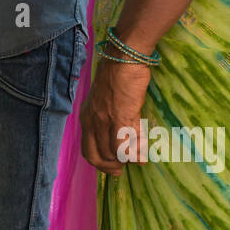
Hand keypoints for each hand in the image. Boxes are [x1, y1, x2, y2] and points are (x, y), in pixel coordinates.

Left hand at [80, 57, 150, 175]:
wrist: (124, 59)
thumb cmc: (120, 76)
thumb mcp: (108, 100)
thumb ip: (112, 118)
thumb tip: (123, 134)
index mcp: (87, 117)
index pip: (88, 149)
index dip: (100, 163)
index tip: (113, 168)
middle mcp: (91, 122)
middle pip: (96, 155)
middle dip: (110, 167)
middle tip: (122, 171)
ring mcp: (104, 121)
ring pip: (110, 152)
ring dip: (124, 160)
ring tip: (137, 160)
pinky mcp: (118, 118)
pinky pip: (122, 145)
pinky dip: (132, 154)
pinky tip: (142, 157)